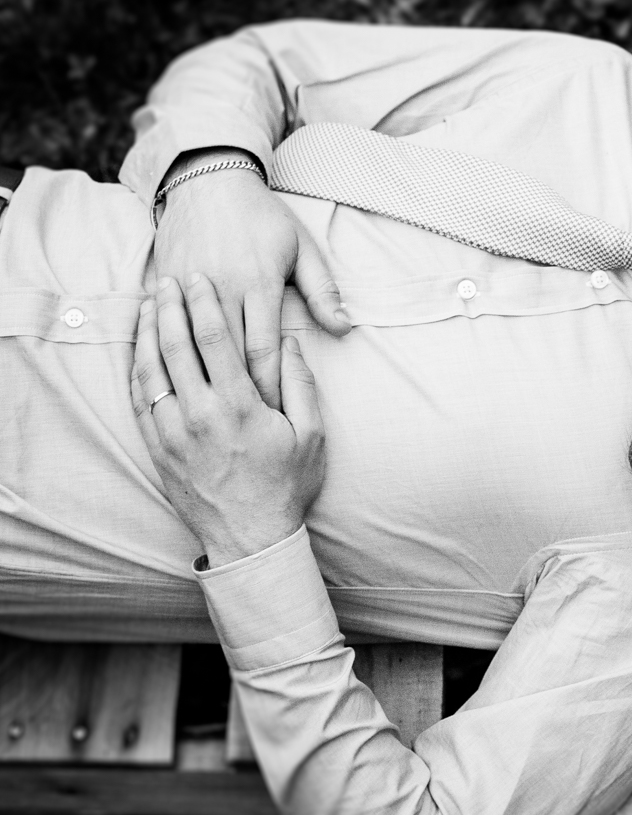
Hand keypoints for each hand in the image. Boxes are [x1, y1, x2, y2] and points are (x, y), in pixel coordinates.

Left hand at [130, 274, 326, 568]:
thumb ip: (300, 383)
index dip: (203, 304)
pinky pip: (140, 399)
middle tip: (167, 279)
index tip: (199, 279)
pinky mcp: (158, 448)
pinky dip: (138, 368)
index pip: (213, 340)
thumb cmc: (287, 484)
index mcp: (238, 405)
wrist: (251, 536)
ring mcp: (173, 432)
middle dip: (170, 308)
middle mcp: (199, 414)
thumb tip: (289, 342)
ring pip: (151, 370)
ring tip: (149, 304)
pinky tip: (140, 349)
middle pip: (175, 347)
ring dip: (149, 332)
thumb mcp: (311, 433)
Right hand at [153, 152, 350, 409]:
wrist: (209, 182)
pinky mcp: (165, 281)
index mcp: (260, 283)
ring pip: (194, 345)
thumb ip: (323, 291)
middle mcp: (223, 287)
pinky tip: (179, 380)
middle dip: (237, 392)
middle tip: (244, 429)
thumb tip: (345, 327)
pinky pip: (167, 327)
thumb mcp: (302, 249)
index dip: (269, 385)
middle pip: (229, 354)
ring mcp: (189, 285)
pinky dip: (173, 354)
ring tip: (211, 413)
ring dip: (203, 378)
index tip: (274, 415)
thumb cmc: (263, 219)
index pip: (264, 348)